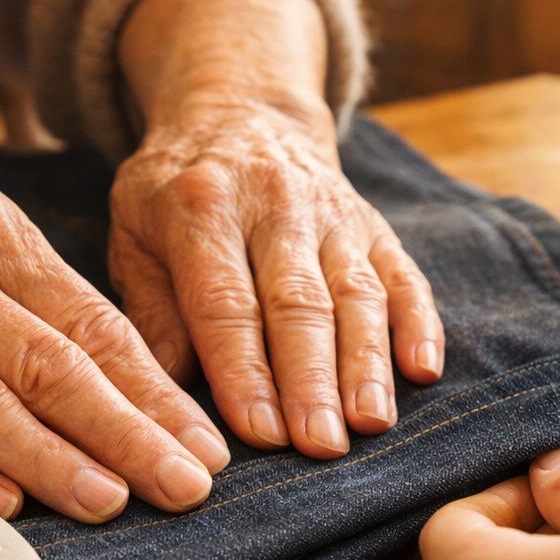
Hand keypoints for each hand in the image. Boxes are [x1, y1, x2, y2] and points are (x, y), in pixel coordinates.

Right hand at [0, 133, 227, 521]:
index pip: (93, 323)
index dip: (155, 390)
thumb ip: (43, 298)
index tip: (205, 442)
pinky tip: (1, 506)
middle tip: (185, 485)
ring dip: (50, 461)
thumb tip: (135, 381)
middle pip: (51, 366)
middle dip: (128, 432)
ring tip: (111, 502)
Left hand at [109, 106, 442, 456]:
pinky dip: (418, 323)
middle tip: (320, 445)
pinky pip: (402, 274)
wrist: (242, 114)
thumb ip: (150, 311)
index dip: (245, 371)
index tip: (259, 433)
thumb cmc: (176, 195)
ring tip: (370, 422)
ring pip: (356, 292)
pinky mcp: (373, 225)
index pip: (227, 303)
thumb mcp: (135, 234)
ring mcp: (332, 214)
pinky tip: (424, 371)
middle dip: (312, 379)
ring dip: (366, 362)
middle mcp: (275, 206)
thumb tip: (165, 393)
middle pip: (299, 302)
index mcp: (202, 208)